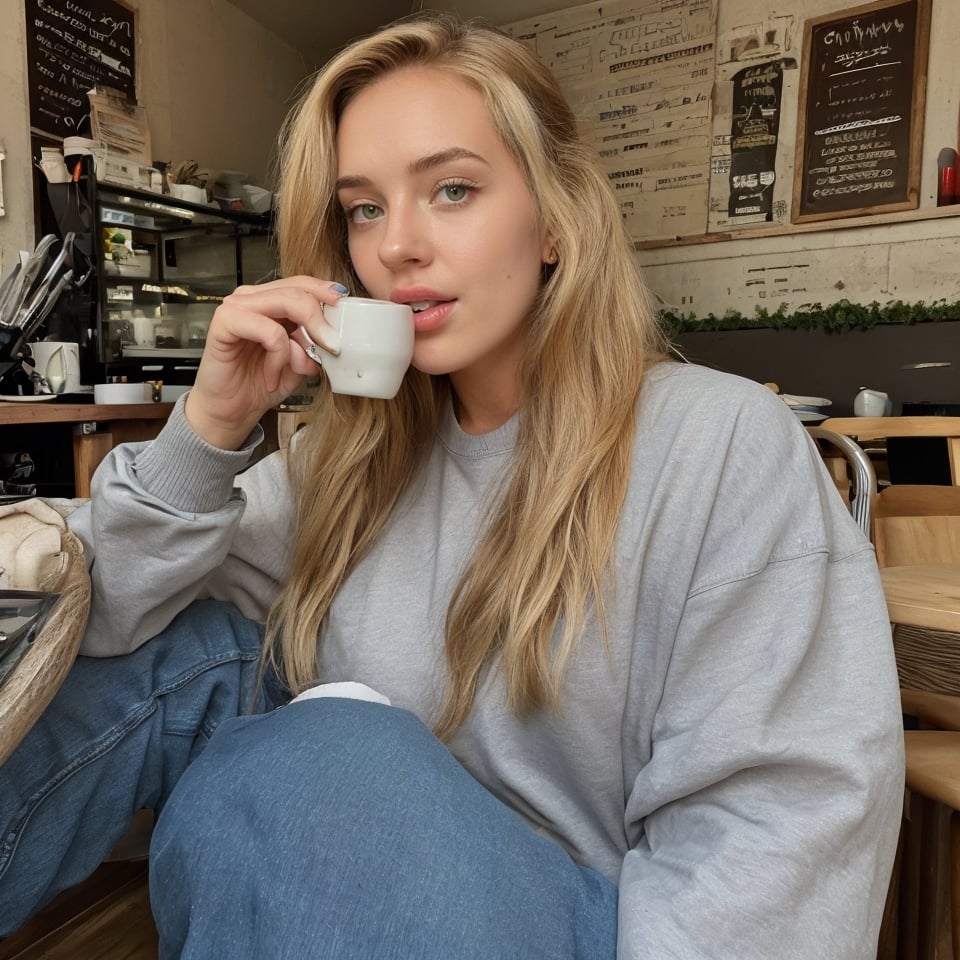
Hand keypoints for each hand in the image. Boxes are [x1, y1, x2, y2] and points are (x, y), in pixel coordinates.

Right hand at [184, 276, 346, 448]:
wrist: (232, 412)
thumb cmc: (261, 383)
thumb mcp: (301, 362)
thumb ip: (316, 344)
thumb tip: (333, 337)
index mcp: (270, 301)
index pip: (304, 284)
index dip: (327, 295)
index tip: (346, 314)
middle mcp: (253, 298)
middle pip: (298, 290)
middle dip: (321, 320)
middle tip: (332, 347)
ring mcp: (236, 307)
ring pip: (285, 303)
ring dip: (301, 340)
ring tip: (300, 367)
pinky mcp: (224, 323)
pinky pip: (268, 330)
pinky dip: (278, 355)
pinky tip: (272, 375)